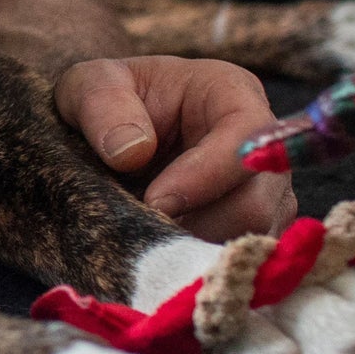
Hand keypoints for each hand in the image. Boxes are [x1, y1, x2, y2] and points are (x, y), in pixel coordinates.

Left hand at [54, 55, 296, 240]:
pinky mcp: (252, 233)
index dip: (207, 175)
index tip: (155, 201)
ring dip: (199, 251)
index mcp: (230, 93)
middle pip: (259, 201)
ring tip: (152, 243)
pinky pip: (244, 263)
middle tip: (147, 232)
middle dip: (201, 226)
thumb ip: (103, 105)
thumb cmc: (107, 101)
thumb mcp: (89, 85)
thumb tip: (132, 152)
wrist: (110, 133)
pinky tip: (166, 260)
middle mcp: (260, 146)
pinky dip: (203, 269)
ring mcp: (265, 194)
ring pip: (254, 239)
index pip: (248, 136)